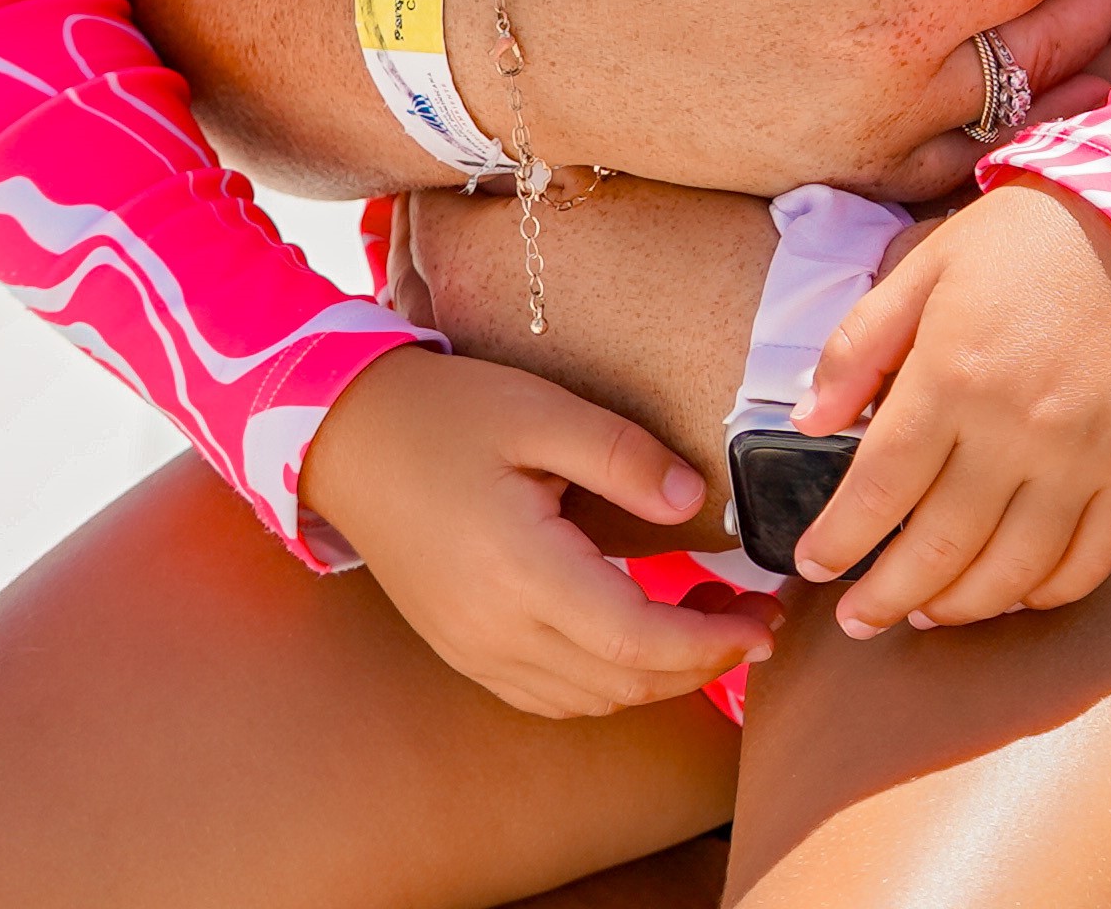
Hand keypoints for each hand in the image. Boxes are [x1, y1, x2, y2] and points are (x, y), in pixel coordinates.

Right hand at [296, 348, 771, 719]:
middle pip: (622, 683)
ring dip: (659, 677)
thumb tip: (693, 500)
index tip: (765, 618)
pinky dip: (610, 682)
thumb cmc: (442, 415)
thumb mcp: (540, 410)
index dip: (711, 643)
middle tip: (758, 618)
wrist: (345, 440)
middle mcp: (494, 631)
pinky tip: (641, 638)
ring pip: (590, 700)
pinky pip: (551, 695)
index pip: (636, 641)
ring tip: (710, 621)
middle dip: (703, 663)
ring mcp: (473, 651)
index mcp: (518, 571)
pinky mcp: (464, 651)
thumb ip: (623, 456)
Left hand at [782, 182, 1110, 634]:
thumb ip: (856, 345)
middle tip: (857, 622)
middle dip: (886, 598)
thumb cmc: (1023, 240)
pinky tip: (1013, 594)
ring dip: (959, 608)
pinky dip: (1047, 594)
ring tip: (925, 613)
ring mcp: (1084, 456)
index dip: (838, 542)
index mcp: (952, 375)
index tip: (812, 566)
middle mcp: (1017, 428)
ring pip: (1012, 572)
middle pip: (938, 547)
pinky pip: (1092, 560)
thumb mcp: (923, 267)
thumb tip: (808, 421)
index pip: (878, 489)